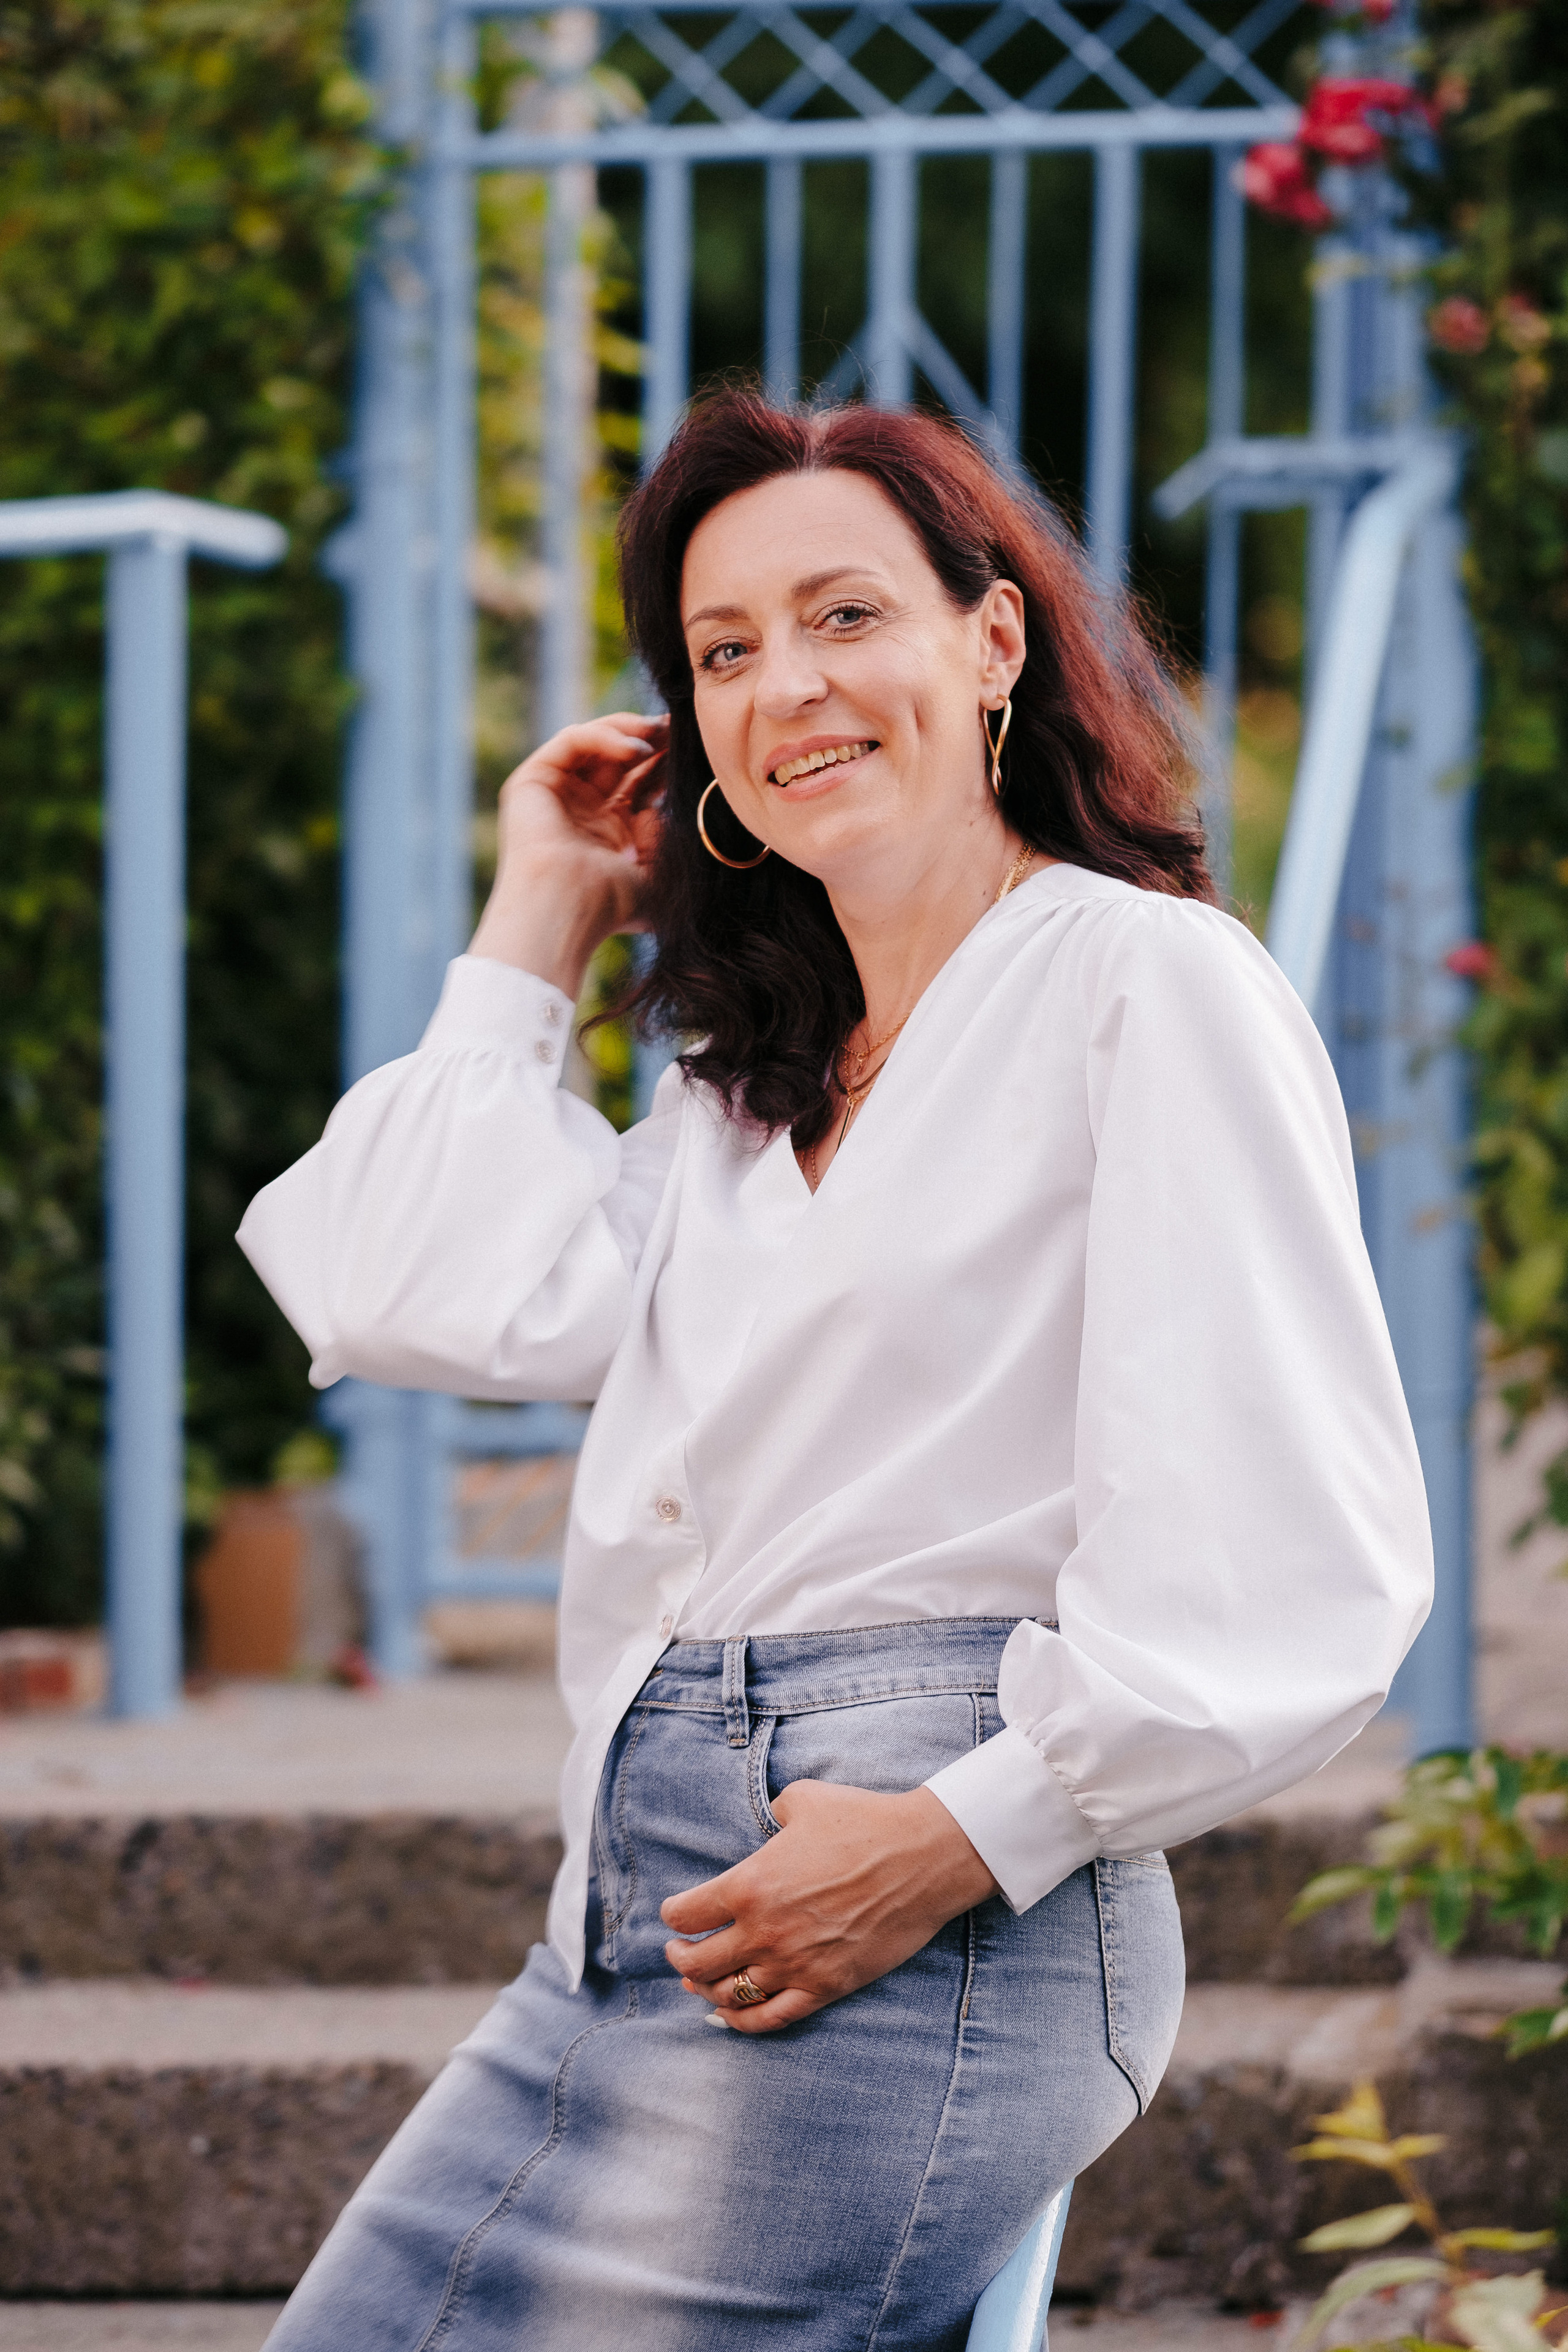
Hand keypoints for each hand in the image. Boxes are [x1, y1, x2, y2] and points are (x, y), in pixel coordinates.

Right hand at [469, 712, 666, 997]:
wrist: (567, 910)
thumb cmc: (610, 905)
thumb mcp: (656, 874)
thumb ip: (665, 840)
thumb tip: (664, 810)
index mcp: (609, 831)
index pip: (640, 782)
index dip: (666, 764)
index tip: (696, 750)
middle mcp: (581, 809)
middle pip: (618, 758)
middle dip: (652, 740)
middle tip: (681, 729)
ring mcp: (556, 793)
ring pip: (593, 741)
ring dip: (630, 730)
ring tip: (660, 731)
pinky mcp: (533, 780)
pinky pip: (572, 740)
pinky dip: (605, 737)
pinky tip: (636, 749)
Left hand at [661, 1781, 997, 2035]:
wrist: (921, 1857)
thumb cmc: (863, 1821)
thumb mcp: (803, 1799)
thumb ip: (773, 1812)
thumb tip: (770, 1822)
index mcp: (750, 1885)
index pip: (685, 1914)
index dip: (673, 1915)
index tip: (676, 1913)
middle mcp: (764, 1931)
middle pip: (698, 1961)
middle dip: (680, 1956)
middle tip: (679, 1950)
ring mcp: (794, 1965)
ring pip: (728, 1994)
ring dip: (706, 1989)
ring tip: (700, 1981)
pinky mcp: (824, 1988)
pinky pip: (769, 2018)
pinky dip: (742, 2022)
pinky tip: (731, 2014)